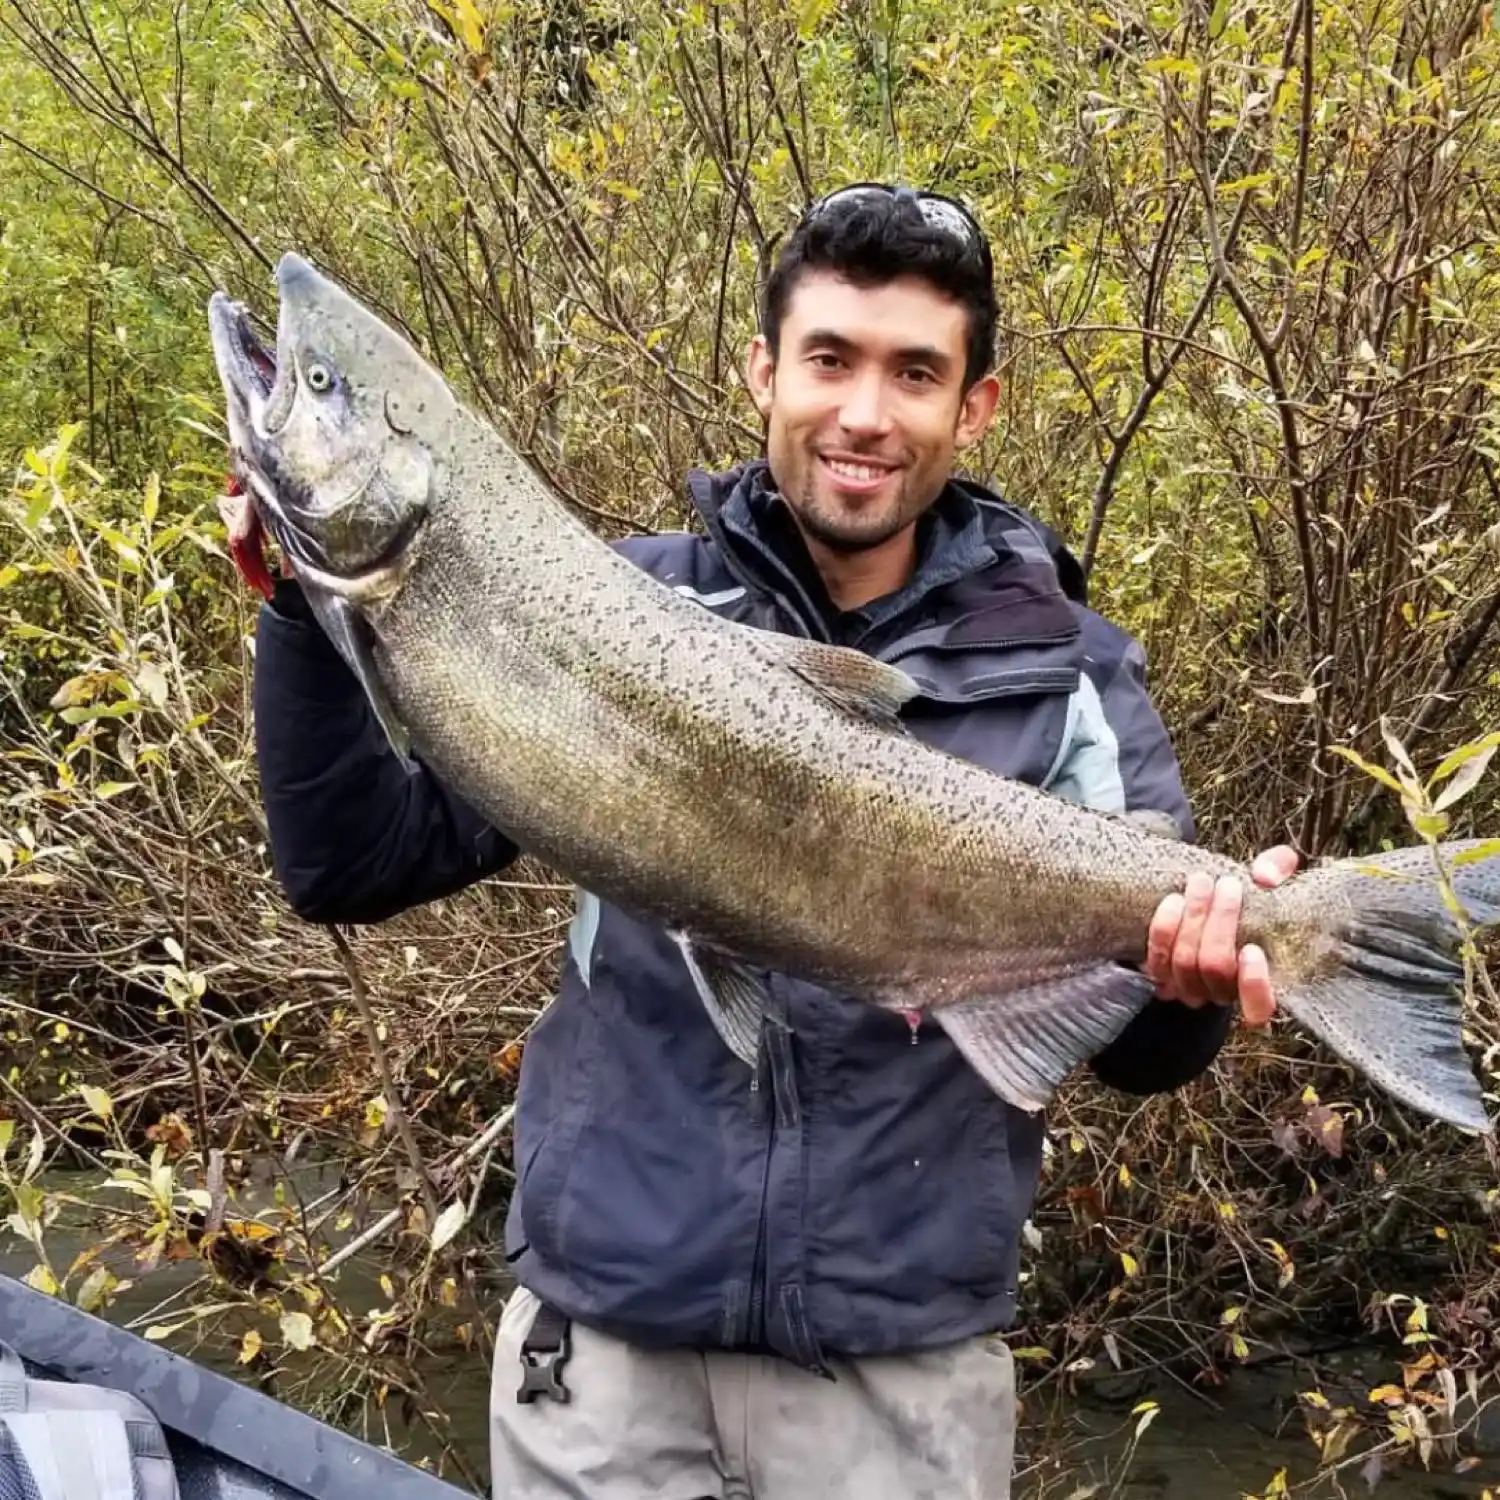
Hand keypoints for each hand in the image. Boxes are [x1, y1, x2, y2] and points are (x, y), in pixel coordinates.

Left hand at [1144, 845, 1299, 1025]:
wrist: (1210, 897)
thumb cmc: (1251, 894)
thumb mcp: (1275, 875)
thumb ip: (1280, 867)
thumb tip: (1264, 877)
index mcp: (1261, 982)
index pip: (1259, 1008)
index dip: (1254, 985)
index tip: (1252, 949)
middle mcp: (1224, 992)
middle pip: (1215, 968)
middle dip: (1220, 923)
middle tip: (1226, 885)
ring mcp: (1190, 986)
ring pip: (1184, 964)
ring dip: (1193, 920)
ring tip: (1201, 883)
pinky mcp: (1161, 973)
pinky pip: (1156, 960)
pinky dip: (1163, 930)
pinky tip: (1174, 901)